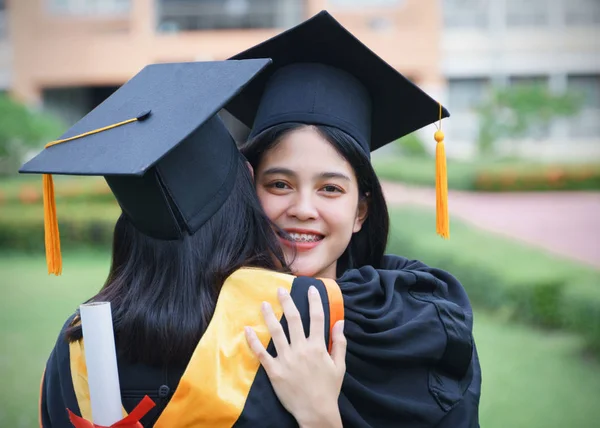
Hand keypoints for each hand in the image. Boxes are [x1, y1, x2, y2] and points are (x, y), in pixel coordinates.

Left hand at [245, 285, 345, 427]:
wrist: (316, 412)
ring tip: (264, 304)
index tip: (310, 289)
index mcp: (318, 346)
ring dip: (269, 316)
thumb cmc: (329, 389)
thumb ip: (339, 343)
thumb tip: (340, 322)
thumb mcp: (339, 365)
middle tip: (281, 290)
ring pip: (276, 332)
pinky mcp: (274, 371)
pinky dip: (253, 341)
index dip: (314, 301)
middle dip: (287, 302)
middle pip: (294, 320)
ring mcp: (287, 359)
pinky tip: (248, 329)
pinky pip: (262, 353)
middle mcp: (301, 349)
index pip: (317, 318)